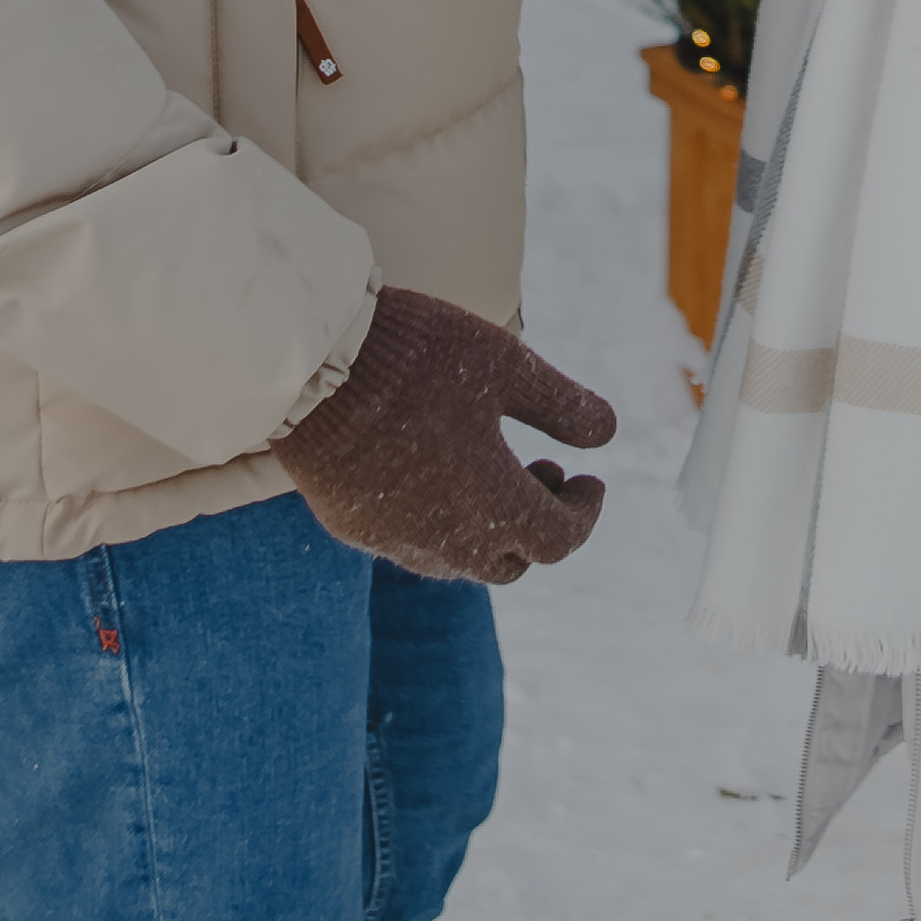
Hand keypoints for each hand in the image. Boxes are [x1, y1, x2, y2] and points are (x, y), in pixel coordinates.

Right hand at [273, 287, 615, 582]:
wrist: (313, 363)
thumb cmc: (420, 357)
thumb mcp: (509, 365)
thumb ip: (563, 407)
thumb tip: (607, 435)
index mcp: (491, 508)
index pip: (559, 540)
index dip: (585, 514)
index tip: (590, 480)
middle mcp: (443, 541)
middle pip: (510, 563)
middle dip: (538, 523)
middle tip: (545, 471)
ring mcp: (390, 539)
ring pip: (458, 561)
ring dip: (490, 527)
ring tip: (494, 464)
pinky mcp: (349, 525)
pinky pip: (409, 542)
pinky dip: (439, 519)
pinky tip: (433, 466)